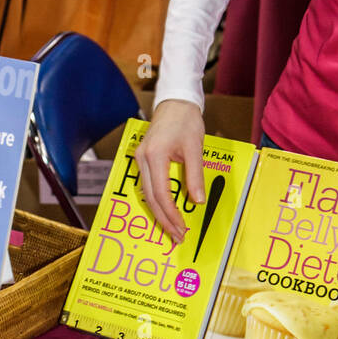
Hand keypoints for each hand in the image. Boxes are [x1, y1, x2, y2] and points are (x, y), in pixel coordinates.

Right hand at [134, 100, 205, 244]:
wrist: (175, 102)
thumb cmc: (186, 121)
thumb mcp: (195, 148)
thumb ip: (195, 175)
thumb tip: (197, 201)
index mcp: (154, 156)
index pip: (161, 194)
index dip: (171, 214)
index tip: (181, 228)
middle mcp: (142, 159)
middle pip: (151, 198)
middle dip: (164, 220)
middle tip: (177, 236)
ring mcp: (140, 159)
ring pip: (147, 194)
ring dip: (159, 213)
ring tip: (172, 228)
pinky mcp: (143, 159)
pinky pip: (148, 185)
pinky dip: (157, 201)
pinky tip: (165, 211)